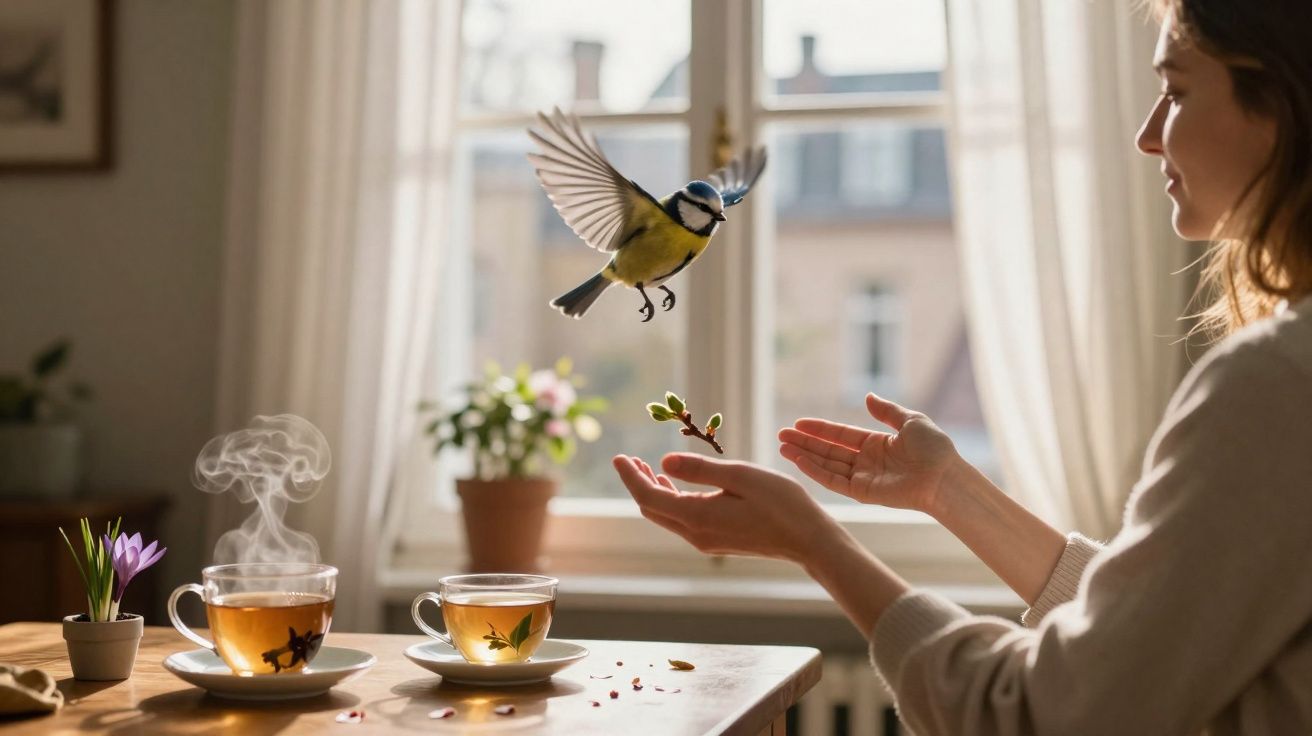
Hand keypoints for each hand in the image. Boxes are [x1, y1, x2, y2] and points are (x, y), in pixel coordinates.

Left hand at [612, 452, 839, 564]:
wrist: (809, 540)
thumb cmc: (781, 503)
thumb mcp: (741, 476)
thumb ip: (700, 469)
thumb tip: (664, 462)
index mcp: (697, 516)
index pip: (649, 496)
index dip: (630, 476)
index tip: (618, 457)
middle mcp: (696, 534)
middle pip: (652, 509)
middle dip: (637, 483)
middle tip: (629, 459)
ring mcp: (706, 541)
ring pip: (666, 516)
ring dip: (654, 491)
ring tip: (647, 467)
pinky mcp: (717, 541)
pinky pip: (682, 520)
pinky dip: (672, 500)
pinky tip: (676, 485)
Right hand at [778, 393, 960, 513]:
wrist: (944, 476)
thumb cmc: (934, 448)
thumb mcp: (911, 420)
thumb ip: (886, 410)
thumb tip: (868, 396)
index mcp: (877, 444)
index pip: (840, 435)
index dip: (819, 429)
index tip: (798, 423)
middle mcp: (866, 461)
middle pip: (828, 450)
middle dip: (805, 442)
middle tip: (781, 435)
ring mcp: (863, 478)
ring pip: (827, 465)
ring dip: (804, 456)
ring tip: (782, 446)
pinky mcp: (863, 493)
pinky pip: (834, 481)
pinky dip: (816, 471)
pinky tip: (800, 461)